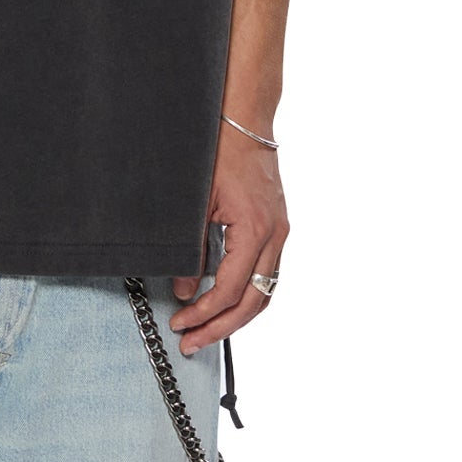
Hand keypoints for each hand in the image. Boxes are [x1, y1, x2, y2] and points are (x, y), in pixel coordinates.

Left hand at [167, 123, 287, 352]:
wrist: (245, 120)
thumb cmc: (219, 151)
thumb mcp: (196, 201)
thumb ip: (190, 248)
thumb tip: (181, 288)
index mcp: (255, 228)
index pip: (231, 288)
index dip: (205, 312)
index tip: (181, 322)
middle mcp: (275, 234)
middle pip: (254, 301)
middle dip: (221, 326)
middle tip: (191, 342)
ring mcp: (280, 231)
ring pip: (266, 292)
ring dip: (237, 316)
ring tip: (207, 330)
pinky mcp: (277, 226)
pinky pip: (267, 273)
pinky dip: (248, 294)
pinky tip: (226, 302)